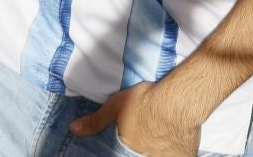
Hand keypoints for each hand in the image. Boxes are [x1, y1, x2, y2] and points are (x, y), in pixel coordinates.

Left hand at [69, 82, 199, 155]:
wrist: (178, 102)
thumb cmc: (145, 103)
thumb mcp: (115, 108)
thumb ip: (95, 122)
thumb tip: (74, 129)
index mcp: (129, 153)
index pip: (122, 155)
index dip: (124, 150)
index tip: (129, 144)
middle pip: (140, 155)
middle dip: (140, 149)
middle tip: (144, 138)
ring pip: (158, 156)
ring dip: (157, 150)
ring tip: (156, 137)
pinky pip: (177, 156)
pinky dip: (173, 151)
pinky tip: (172, 139)